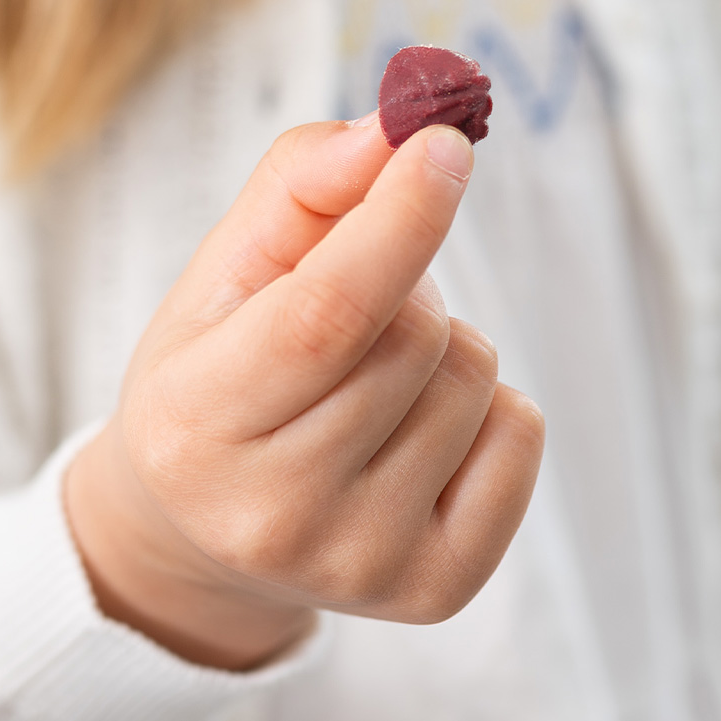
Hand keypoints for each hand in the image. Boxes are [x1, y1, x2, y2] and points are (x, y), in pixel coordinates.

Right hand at [65, 116, 543, 669]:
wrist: (209, 523)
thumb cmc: (217, 372)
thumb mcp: (224, 268)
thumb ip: (303, 182)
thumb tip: (401, 132)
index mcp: (200, 420)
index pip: (327, 313)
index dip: (398, 219)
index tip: (445, 142)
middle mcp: (276, 512)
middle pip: (414, 337)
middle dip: (406, 279)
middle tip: (357, 300)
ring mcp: (361, 563)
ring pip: (472, 377)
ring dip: (441, 342)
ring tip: (375, 373)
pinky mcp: (434, 588)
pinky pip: (521, 435)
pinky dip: (489, 404)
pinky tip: (419, 425)